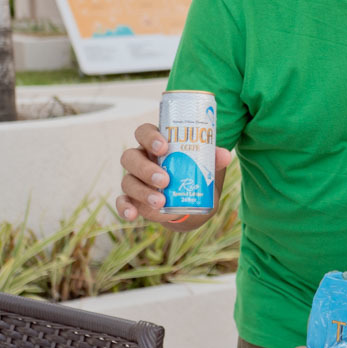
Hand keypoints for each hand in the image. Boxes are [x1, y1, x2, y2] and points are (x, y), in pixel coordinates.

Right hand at [116, 122, 233, 224]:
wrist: (191, 203)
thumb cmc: (195, 173)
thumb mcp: (206, 166)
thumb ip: (213, 158)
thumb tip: (224, 155)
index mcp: (155, 144)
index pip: (144, 132)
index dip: (150, 137)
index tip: (164, 147)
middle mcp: (140, 159)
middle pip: (130, 157)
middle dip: (146, 169)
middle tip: (165, 180)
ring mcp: (134, 179)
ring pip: (127, 181)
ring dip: (142, 192)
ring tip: (160, 202)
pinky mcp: (132, 199)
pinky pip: (122, 202)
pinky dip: (125, 208)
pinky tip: (133, 215)